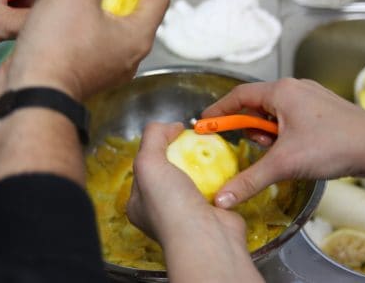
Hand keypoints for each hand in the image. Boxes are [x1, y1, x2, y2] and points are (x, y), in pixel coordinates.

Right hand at [0, 0, 167, 191]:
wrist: (34, 91)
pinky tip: (66, 12)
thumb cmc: (57, 48)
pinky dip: (89, 21)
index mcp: (138, 37)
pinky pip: (98, 40)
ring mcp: (111, 66)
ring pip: (115, 26)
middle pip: (137, 11)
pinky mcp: (92, 72)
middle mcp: (130, 55)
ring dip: (101, 2)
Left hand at [127, 122, 245, 244]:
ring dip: (203, 164)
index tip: (173, 132)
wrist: (206, 238)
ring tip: (211, 148)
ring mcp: (188, 212)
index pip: (144, 166)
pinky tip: (225, 164)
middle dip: (182, 154)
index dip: (156, 146)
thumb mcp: (148, 162)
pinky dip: (221, 175)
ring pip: (195, 178)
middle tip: (194, 140)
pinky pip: (216, 186)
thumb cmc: (170, 204)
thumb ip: (153, 137)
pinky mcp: (212, 212)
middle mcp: (161, 210)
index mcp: (139, 203)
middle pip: (171, 170)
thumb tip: (171, 126)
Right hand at [202, 78, 364, 208]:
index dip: (218, 110)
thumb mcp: (283, 163)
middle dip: (251, 128)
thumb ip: (249, 180)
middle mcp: (293, 88)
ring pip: (274, 113)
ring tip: (280, 151)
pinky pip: (290, 117)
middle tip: (255, 146)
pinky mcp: (319, 108)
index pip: (237, 96)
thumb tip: (222, 199)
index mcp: (280, 91)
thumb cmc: (331, 145)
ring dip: (269, 133)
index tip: (204, 123)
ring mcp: (308, 97)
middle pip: (256, 105)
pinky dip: (284, 133)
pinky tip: (294, 149)